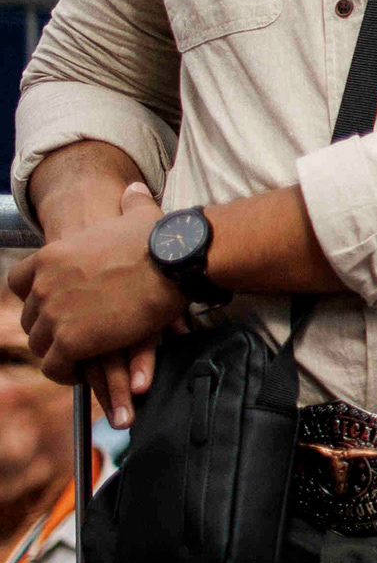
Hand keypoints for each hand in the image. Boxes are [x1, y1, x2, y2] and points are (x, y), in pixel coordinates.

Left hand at [10, 185, 177, 428]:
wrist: (171, 265)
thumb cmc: (159, 241)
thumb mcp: (139, 215)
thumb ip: (131, 202)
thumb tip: (135, 189)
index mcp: (50, 257)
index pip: (18, 283)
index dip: (35, 297)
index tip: (54, 307)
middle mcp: (44, 287)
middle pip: (30, 317)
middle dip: (50, 328)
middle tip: (75, 336)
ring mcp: (54, 315)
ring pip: (41, 346)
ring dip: (58, 354)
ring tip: (80, 360)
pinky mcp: (71, 342)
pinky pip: (56, 367)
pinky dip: (68, 373)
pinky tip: (84, 373)